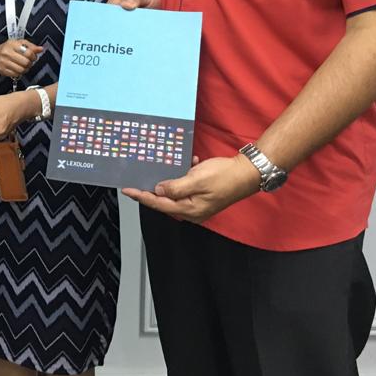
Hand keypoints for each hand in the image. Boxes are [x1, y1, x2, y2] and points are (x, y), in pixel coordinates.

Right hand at [0, 39, 43, 78]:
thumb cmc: (9, 48)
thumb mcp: (20, 43)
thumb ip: (31, 46)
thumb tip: (41, 49)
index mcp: (12, 44)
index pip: (28, 52)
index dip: (34, 56)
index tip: (33, 57)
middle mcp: (6, 53)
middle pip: (25, 62)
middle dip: (30, 63)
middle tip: (29, 62)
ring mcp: (3, 62)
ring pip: (21, 70)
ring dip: (25, 69)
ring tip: (24, 66)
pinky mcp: (2, 70)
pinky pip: (16, 74)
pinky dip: (19, 73)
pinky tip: (18, 69)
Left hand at [120, 154, 260, 222]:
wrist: (247, 173)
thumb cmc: (224, 177)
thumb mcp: (196, 180)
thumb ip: (175, 188)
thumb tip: (158, 191)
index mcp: (189, 209)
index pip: (159, 204)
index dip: (142, 196)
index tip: (128, 190)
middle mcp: (192, 210)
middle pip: (164, 202)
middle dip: (150, 191)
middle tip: (136, 181)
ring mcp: (198, 203)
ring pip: (174, 193)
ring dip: (167, 182)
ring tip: (157, 171)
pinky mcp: (203, 195)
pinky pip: (186, 187)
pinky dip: (183, 176)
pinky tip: (187, 165)